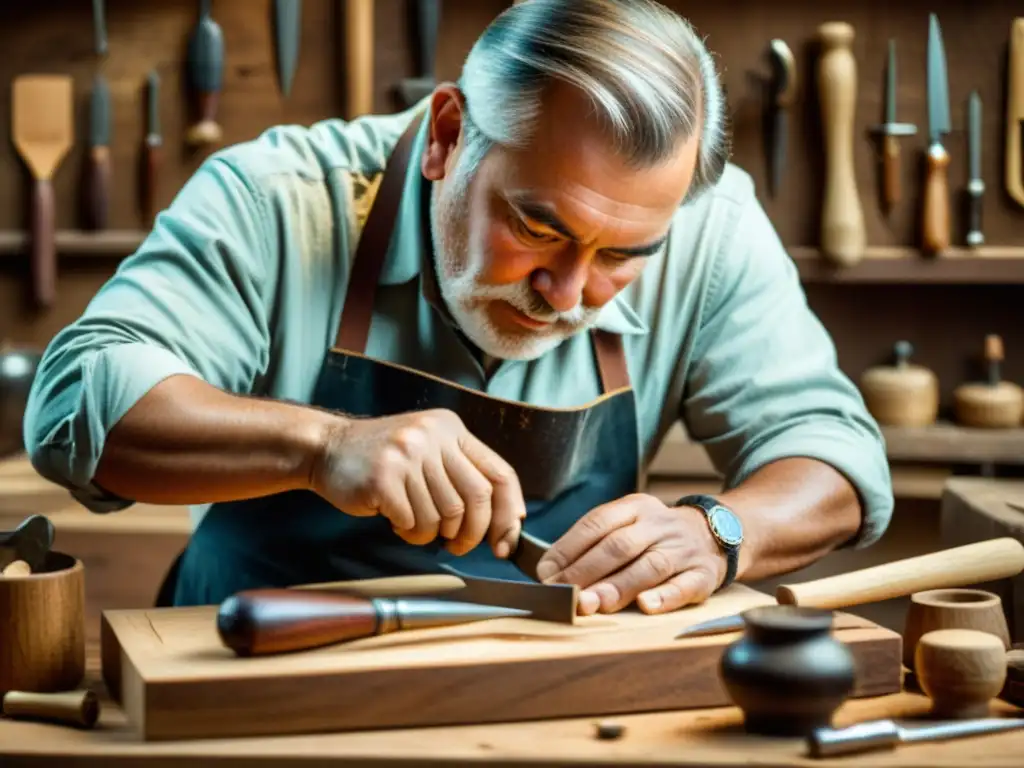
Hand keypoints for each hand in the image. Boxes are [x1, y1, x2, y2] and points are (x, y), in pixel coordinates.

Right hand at [310, 409, 525, 557]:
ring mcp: (408, 455)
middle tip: (457, 545)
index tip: (506, 539)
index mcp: (451, 429)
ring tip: (414, 522)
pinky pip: (414, 522)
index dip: (507, 511)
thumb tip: (502, 519)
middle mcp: (433, 437)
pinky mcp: (385, 477)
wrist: (327, 448)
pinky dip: (409, 532)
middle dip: (472, 533)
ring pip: (445, 516)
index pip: (499, 473)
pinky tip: (395, 519)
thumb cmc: (382, 459)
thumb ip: (460, 473)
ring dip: (432, 533)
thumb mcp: (427, 449)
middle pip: (476, 499)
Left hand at [534, 494, 727, 614]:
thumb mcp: (629, 524)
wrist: (718, 532)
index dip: (568, 548)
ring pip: (649, 566)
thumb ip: (595, 544)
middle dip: (588, 571)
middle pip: (619, 545)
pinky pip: (685, 585)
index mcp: (635, 507)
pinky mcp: (704, 574)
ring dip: (617, 586)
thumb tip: (550, 572)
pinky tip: (645, 606)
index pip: (596, 523)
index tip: (546, 572)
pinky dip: (665, 597)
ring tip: (592, 603)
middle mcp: (659, 525)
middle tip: (565, 593)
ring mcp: (683, 549)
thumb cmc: (656, 536)